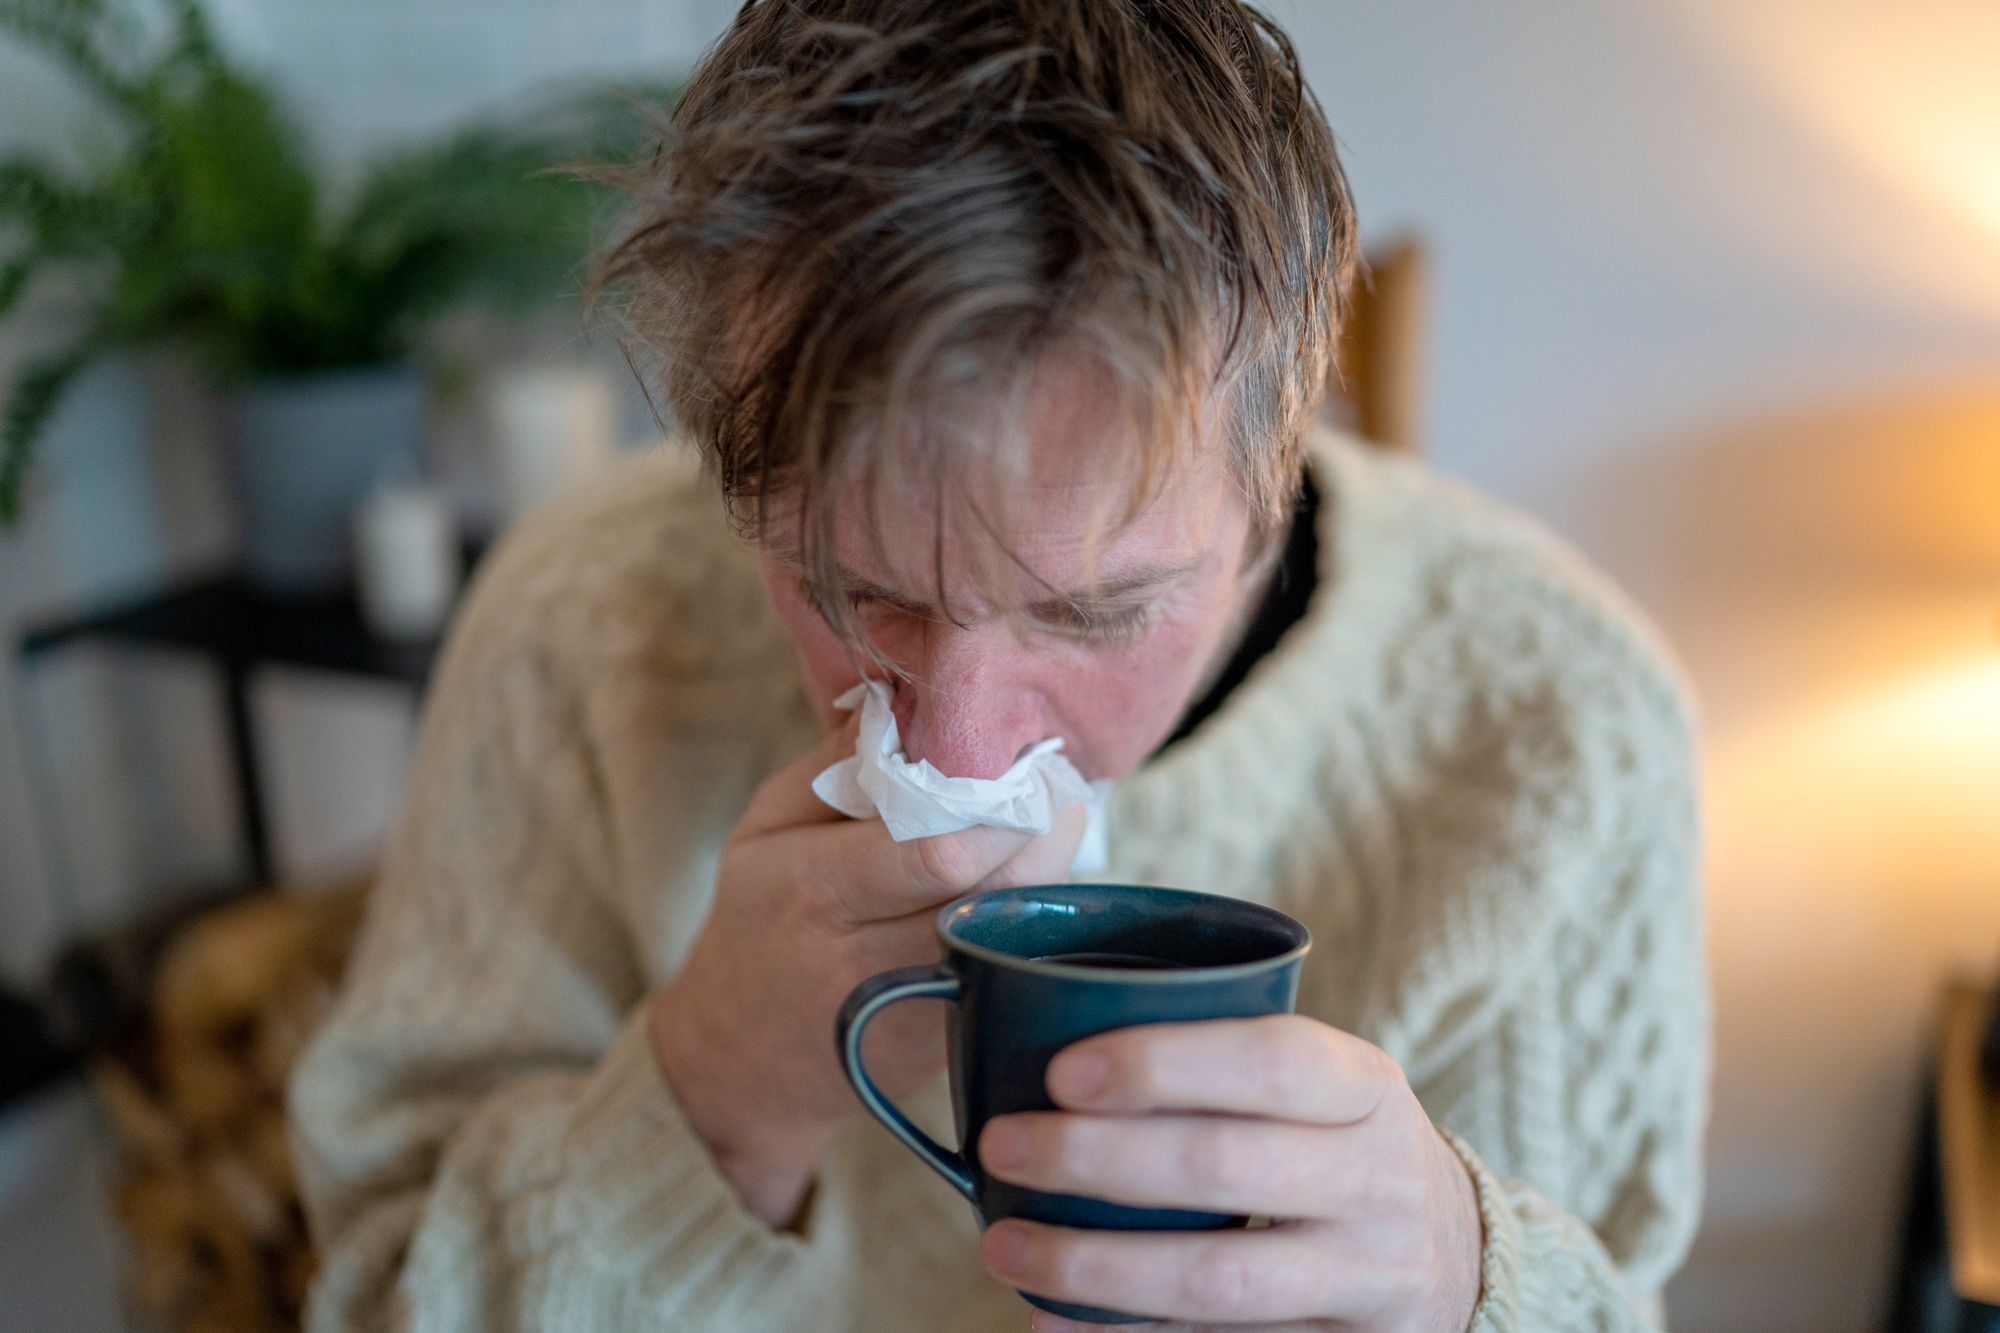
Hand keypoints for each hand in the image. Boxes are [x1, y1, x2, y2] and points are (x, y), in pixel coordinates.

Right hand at [650, 714, 1088, 1227]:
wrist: (743, 1058)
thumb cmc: (759, 918)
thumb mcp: (766, 827)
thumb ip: (835, 763)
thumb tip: (912, 699)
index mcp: (813, 892)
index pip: (939, 850)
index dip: (1001, 803)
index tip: (1027, 759)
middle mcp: (869, 960)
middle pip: (997, 892)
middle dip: (1046, 829)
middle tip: (1061, 783)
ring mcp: (918, 1011)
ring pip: (1019, 931)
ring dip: (1051, 872)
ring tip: (1054, 822)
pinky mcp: (952, 1041)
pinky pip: (1017, 964)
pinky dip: (1036, 916)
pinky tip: (1031, 879)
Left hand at [973, 1015, 1482, 1332]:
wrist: (1456, 1256)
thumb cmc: (1341, 1144)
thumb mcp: (1326, 1087)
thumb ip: (1226, 1067)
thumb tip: (1041, 1036)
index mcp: (1364, 1086)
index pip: (1271, 1060)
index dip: (1164, 1064)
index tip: (1062, 1070)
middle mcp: (1376, 1177)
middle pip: (1226, 1166)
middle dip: (1098, 1159)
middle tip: (1006, 1145)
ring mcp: (1363, 1272)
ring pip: (1216, 1275)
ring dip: (1096, 1265)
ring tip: (1005, 1246)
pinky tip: (1051, 1322)